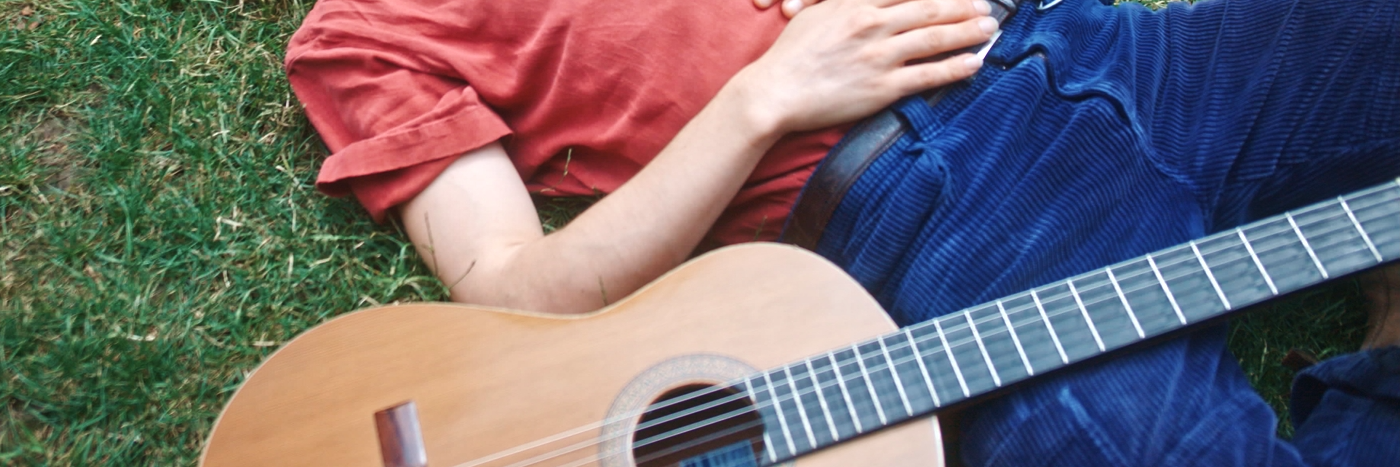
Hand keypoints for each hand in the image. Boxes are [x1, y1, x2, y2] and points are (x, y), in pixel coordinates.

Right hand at [732, 0, 996, 133]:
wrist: (774, 93)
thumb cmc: (790, 56)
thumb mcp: (816, 14)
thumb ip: (844, 1)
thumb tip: (864, 0)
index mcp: (856, 5)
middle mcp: (872, 24)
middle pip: (929, 8)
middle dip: (962, 6)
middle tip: (986, 6)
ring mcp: (879, 56)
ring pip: (935, 38)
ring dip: (967, 31)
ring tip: (989, 28)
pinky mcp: (882, 88)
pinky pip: (928, 74)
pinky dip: (955, 67)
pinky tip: (974, 62)